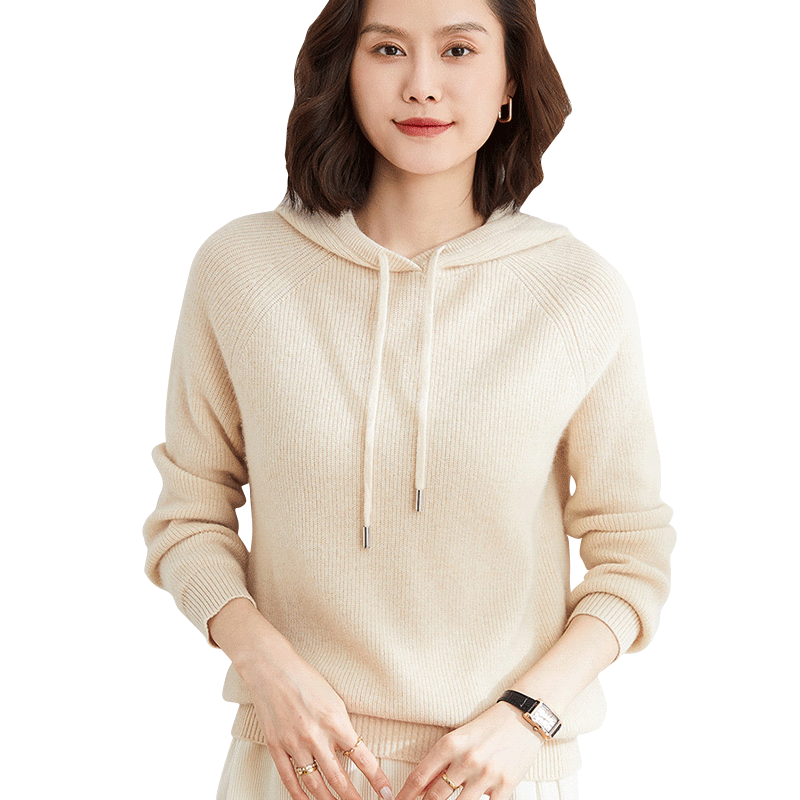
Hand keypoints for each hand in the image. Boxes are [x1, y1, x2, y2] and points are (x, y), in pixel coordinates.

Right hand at [210, 600, 392, 799]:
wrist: (272, 669)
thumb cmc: (306, 681)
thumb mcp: (334, 700)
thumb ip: (342, 728)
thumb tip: (353, 754)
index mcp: (334, 720)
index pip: (361, 757)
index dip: (376, 778)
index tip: (386, 793)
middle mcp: (315, 735)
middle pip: (339, 778)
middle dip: (354, 799)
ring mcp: (294, 743)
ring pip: (315, 785)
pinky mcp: (276, 747)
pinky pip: (289, 780)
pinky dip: (300, 796)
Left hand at [394, 702, 543, 799]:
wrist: (522, 718)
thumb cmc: (488, 726)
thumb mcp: (460, 737)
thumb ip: (442, 762)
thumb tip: (422, 788)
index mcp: (451, 743)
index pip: (419, 777)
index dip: (405, 795)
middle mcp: (466, 759)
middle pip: (434, 796)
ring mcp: (486, 774)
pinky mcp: (505, 786)